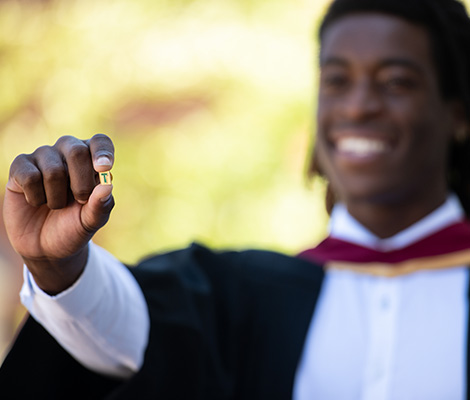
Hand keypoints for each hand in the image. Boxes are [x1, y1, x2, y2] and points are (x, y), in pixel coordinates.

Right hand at [3, 134, 114, 293]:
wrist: (46, 247)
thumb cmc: (74, 227)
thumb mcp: (92, 221)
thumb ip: (101, 205)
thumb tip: (108, 185)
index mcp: (92, 159)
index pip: (100, 141)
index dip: (103, 152)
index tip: (104, 168)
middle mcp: (68, 151)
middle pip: (77, 151)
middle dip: (82, 184)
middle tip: (80, 201)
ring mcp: (43, 156)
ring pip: (54, 170)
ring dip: (57, 198)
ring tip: (56, 205)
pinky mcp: (20, 167)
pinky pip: (30, 177)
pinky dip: (36, 198)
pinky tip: (36, 202)